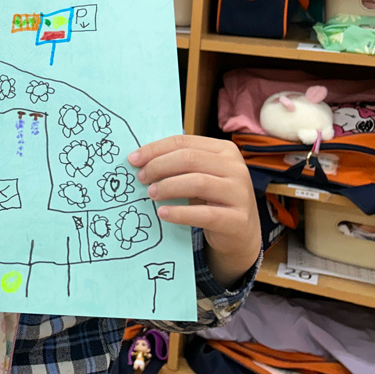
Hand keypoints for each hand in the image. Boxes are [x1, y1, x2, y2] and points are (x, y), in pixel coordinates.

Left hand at [130, 135, 261, 288]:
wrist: (241, 232)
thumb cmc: (213, 198)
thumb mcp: (200, 174)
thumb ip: (179, 163)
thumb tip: (140, 159)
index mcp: (224, 150)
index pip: (184, 141)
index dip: (155, 149)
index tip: (133, 159)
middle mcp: (235, 168)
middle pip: (189, 159)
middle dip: (159, 166)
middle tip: (141, 178)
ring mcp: (239, 193)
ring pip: (197, 182)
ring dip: (167, 187)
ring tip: (151, 194)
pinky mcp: (237, 219)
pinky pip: (204, 213)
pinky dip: (179, 213)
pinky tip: (162, 213)